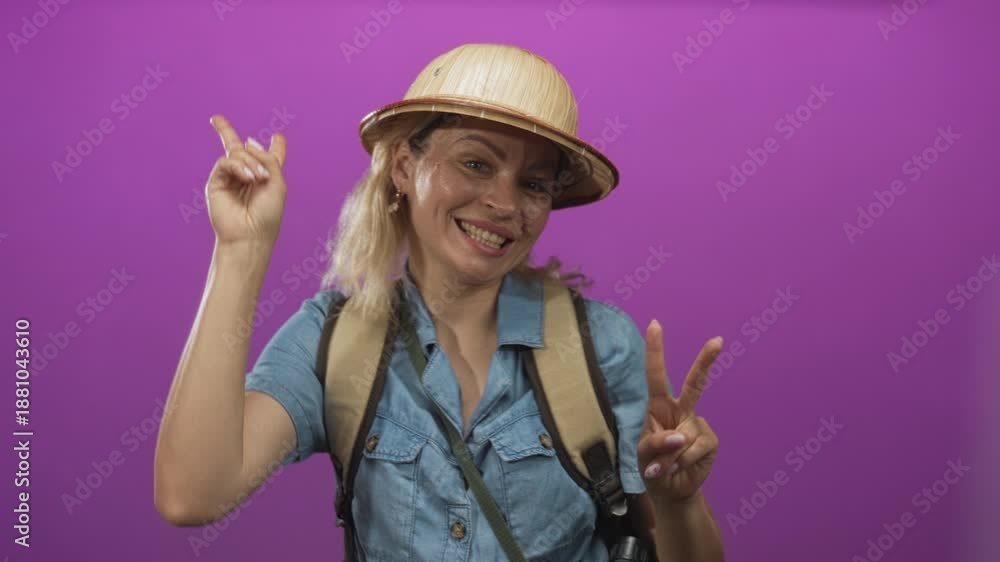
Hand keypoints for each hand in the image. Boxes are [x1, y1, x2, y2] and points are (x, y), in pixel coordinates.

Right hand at [205, 115, 287, 246]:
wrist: (249, 235)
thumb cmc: (268, 214)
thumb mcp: (277, 183)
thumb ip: (268, 159)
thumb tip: (248, 141)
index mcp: (267, 178)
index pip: (270, 159)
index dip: (275, 147)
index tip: (277, 137)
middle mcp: (247, 176)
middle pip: (239, 149)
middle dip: (225, 132)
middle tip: (215, 119)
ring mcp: (230, 178)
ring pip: (237, 152)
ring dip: (250, 162)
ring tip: (258, 178)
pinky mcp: (217, 182)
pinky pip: (226, 161)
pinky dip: (239, 166)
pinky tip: (249, 178)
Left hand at [637, 319, 720, 503]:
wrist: (670, 491)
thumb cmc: (652, 466)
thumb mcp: (643, 455)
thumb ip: (655, 443)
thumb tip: (681, 435)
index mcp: (659, 407)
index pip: (656, 375)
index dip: (655, 351)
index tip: (654, 324)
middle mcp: (680, 411)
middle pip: (695, 383)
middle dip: (706, 361)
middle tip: (718, 341)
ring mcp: (697, 425)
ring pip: (685, 434)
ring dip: (671, 456)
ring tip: (664, 467)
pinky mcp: (710, 441)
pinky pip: (695, 447)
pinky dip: (683, 461)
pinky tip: (677, 468)